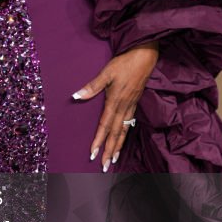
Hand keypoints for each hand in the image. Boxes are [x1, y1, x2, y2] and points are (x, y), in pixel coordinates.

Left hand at [72, 42, 158, 170]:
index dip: (98, 140)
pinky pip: (129, 123)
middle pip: (115, 133)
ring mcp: (131, 105)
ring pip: (124, 131)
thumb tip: (76, 96)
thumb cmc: (124, 62)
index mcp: (115, 101)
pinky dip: (125, 135)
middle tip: (104, 166)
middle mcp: (124, 107)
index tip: (93, 154)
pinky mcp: (135, 102)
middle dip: (109, 150)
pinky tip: (122, 139)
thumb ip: (92, 86)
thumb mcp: (106, 72)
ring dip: (118, 146)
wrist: (145, 55)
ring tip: (113, 159)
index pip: (105, 125)